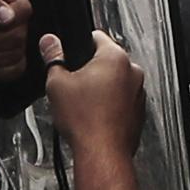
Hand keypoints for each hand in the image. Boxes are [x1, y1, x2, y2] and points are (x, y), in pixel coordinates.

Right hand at [39, 23, 142, 148]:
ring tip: (83, 105)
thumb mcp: (57, 84)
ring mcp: (139, 92)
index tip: (71, 53)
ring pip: (115, 81)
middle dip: (89, 70)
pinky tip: (95, 116)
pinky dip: (110, 105)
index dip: (78, 44)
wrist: (102, 153)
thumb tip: (49, 43)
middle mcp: (133, 72)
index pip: (97, 36)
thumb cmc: (85, 121)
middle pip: (106, 61)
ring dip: (101, 88)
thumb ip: (53, 57)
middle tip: (73, 85)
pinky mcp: (139, 111)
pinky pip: (122, 100)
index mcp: (115, 58)